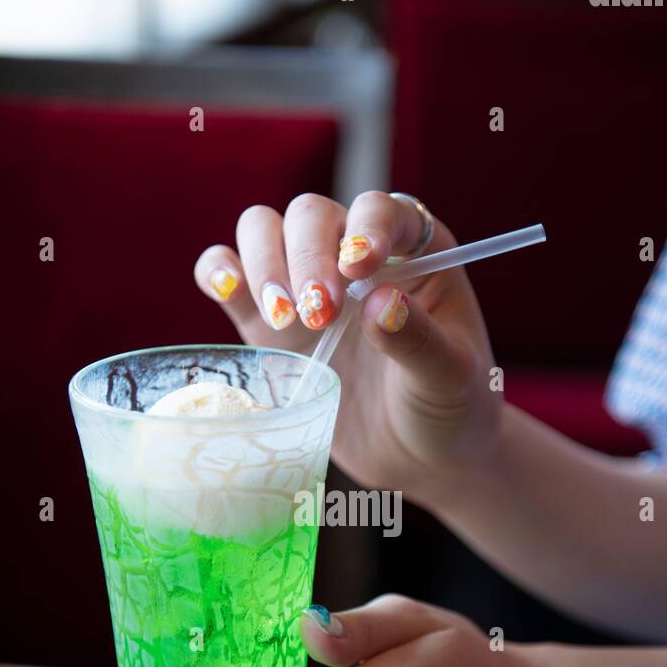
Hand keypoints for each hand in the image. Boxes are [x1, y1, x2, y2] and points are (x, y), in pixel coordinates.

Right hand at [194, 192, 496, 506]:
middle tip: (318, 316)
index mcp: (414, 251)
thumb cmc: (448, 407)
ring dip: (263, 265)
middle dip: (306, 257)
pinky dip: (217, 272)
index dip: (365, 228)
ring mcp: (306, 285)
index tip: (359, 268)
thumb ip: (420, 340)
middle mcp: (354, 255)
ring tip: (284, 322)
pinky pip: (229, 275)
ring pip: (263, 231)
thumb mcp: (449, 377)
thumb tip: (380, 302)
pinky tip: (224, 290)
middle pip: (310, 215)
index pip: (380, 210)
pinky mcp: (269, 325)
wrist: (419, 456)